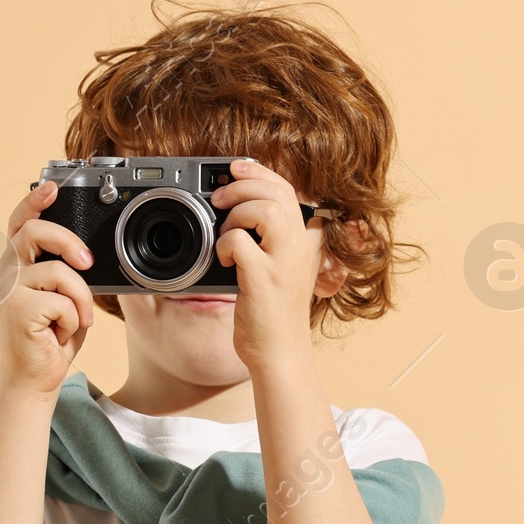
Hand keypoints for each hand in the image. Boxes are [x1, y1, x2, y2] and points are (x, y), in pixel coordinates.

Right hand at [0, 181, 96, 399]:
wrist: (35, 382)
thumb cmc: (50, 342)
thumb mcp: (62, 298)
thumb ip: (66, 273)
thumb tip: (85, 252)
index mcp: (16, 266)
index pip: (21, 223)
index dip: (34, 202)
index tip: (52, 187)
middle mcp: (7, 274)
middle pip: (35, 232)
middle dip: (68, 241)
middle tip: (87, 262)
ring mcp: (9, 291)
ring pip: (59, 273)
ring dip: (79, 299)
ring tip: (76, 320)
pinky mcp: (18, 311)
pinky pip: (62, 301)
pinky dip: (72, 320)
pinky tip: (61, 335)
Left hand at [212, 159, 326, 373]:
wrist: (281, 354)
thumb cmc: (275, 314)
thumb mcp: (282, 269)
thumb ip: (272, 240)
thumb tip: (242, 211)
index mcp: (305, 240)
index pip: (286, 188)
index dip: (258, 172)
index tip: (235, 169)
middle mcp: (299, 247)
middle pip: (276, 191)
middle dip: (241, 185)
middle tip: (219, 199)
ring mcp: (283, 263)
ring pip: (265, 209)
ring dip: (236, 213)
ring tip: (224, 231)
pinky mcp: (264, 280)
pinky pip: (240, 241)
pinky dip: (225, 243)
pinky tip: (223, 258)